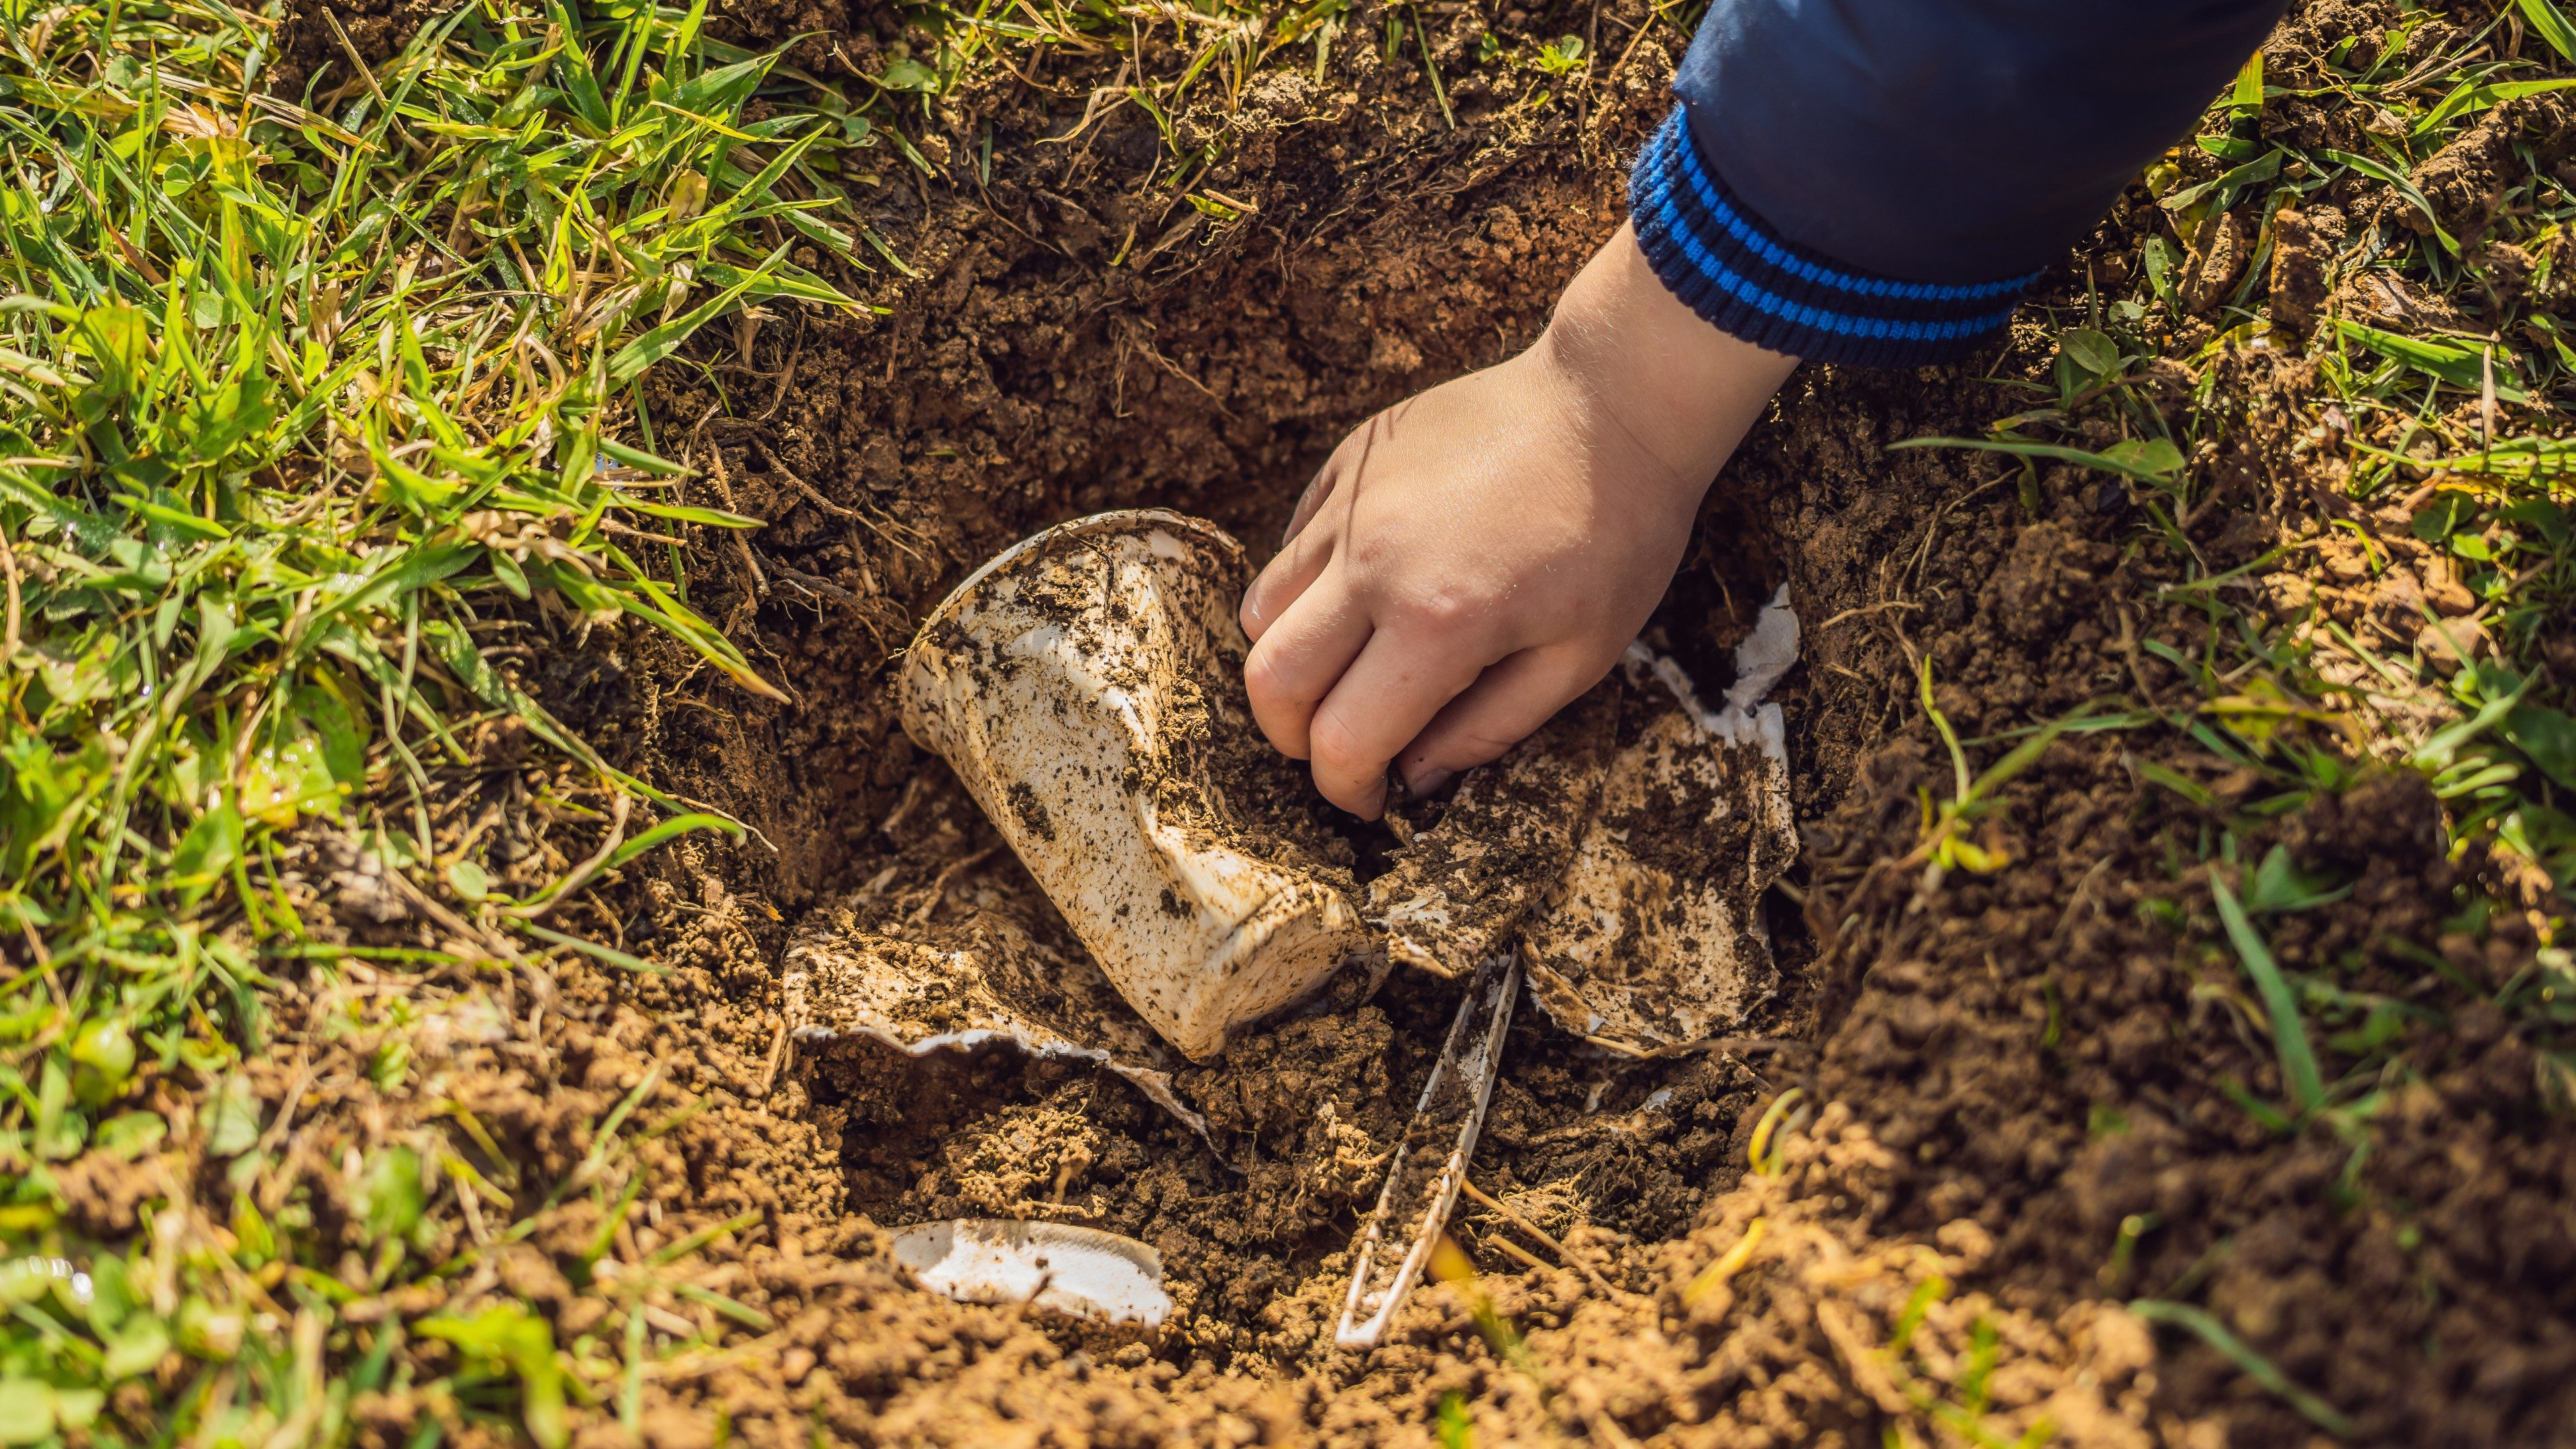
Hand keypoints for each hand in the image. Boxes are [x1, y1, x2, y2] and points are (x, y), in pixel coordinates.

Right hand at [1239, 221, 1796, 816]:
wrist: (1614, 403)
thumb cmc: (1616, 536)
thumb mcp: (1579, 658)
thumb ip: (1486, 728)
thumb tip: (1413, 776)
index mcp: (1439, 623)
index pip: (1341, 739)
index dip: (1347, 788)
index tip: (1372, 799)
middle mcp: (1374, 563)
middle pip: (1270, 681)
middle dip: (1292, 738)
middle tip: (1341, 749)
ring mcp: (1351, 506)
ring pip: (1261, 611)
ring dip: (1287, 662)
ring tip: (1344, 673)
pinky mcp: (1347, 463)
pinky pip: (1290, 547)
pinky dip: (1305, 591)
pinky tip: (1364, 597)